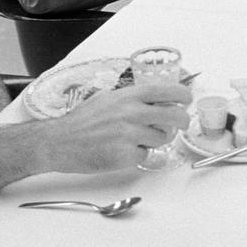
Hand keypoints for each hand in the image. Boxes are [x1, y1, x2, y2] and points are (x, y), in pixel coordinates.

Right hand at [49, 83, 191, 171]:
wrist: (59, 142)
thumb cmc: (81, 121)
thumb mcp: (108, 98)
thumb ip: (132, 98)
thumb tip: (155, 99)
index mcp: (128, 96)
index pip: (167, 91)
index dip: (183, 95)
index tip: (187, 100)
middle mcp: (132, 112)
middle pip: (174, 116)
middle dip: (182, 121)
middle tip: (179, 125)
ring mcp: (129, 134)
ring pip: (161, 138)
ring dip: (153, 140)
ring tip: (133, 139)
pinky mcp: (125, 155)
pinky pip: (145, 155)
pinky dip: (138, 155)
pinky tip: (121, 151)